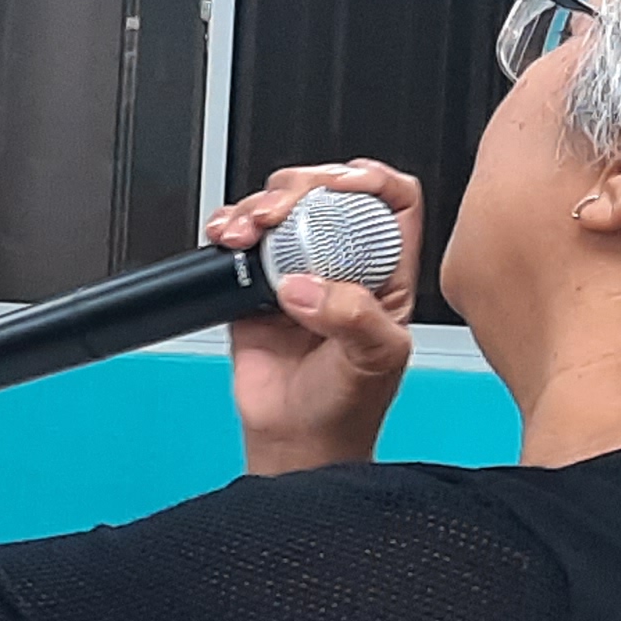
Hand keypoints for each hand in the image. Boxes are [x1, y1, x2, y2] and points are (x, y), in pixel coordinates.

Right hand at [212, 160, 419, 476]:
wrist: (295, 441)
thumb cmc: (348, 407)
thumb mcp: (376, 358)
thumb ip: (353, 316)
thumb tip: (303, 285)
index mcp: (386, 271)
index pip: (392, 201)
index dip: (371, 180)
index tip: (343, 186)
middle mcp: (341, 263)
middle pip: (326, 192)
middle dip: (301, 187)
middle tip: (282, 210)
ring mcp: (296, 270)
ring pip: (281, 208)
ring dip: (258, 205)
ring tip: (249, 229)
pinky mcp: (254, 285)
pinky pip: (239, 239)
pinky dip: (228, 226)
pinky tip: (229, 238)